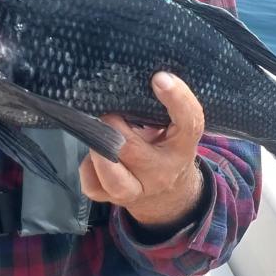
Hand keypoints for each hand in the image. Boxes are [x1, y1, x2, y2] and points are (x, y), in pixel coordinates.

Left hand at [79, 71, 205, 230]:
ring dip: (98, 149)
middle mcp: (161, 172)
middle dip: (112, 124)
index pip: (188, 123)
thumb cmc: (168, 147)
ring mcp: (137, 190)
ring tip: (97, 133)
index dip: (176, 99)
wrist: (171, 195)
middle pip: (132, 148)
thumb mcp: (176, 128)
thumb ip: (162, 107)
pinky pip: (93, 186)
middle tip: (108, 110)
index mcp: (182, 147)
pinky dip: (87, 168)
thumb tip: (132, 76)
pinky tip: (93, 156)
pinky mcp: (113, 199)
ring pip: (112, 175)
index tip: (159, 77)